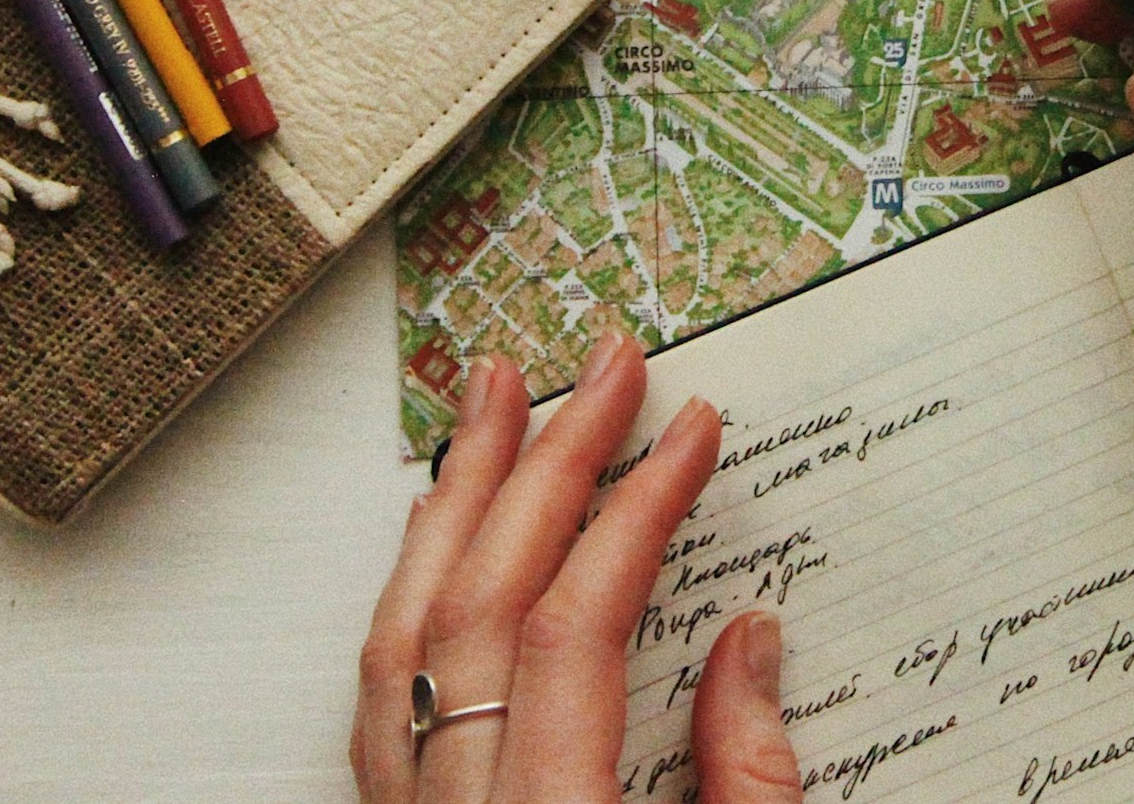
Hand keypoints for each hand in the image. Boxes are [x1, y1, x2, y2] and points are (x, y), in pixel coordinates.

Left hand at [351, 333, 801, 803]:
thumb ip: (746, 784)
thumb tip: (749, 643)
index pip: (576, 629)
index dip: (638, 513)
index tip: (690, 430)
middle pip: (483, 601)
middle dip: (549, 464)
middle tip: (604, 370)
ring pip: (409, 630)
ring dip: (460, 496)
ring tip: (495, 399)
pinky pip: (385, 689)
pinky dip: (413, 586)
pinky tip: (439, 525)